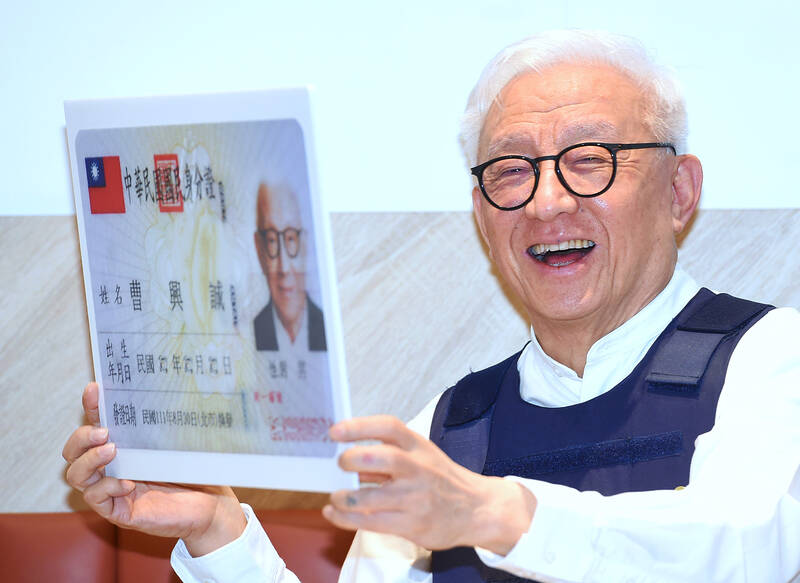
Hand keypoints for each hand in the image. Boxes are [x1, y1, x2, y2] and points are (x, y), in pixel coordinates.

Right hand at [62, 383, 245, 555]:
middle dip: (81, 437)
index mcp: (124, 445)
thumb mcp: (176, 443)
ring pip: (76, 474)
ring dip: (89, 460)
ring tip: (112, 451)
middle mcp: (113, 466)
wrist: (211, 505)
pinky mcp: (120, 511)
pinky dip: (106, 488)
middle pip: (73, 451)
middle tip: (104, 432)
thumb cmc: (194, 471)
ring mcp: (113, 489)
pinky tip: (128, 483)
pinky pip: (96, 498)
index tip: (94, 389)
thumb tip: (160, 389)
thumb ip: (161, 423)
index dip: (92, 406)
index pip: (97, 423)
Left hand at [323, 415, 536, 554]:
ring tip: (336, 496)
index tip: (334, 431)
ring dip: (346, 497)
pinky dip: (346, 519)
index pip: (389, 427)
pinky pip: (372, 522)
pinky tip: (334, 513)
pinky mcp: (412, 525)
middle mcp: (418, 468)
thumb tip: (346, 452)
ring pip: (373, 496)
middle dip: (353, 459)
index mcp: (418, 446)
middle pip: (383, 457)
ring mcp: (416, 498)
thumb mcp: (421, 454)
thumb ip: (389, 452)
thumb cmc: (440, 479)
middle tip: (340, 463)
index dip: (359, 426)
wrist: (475, 509)